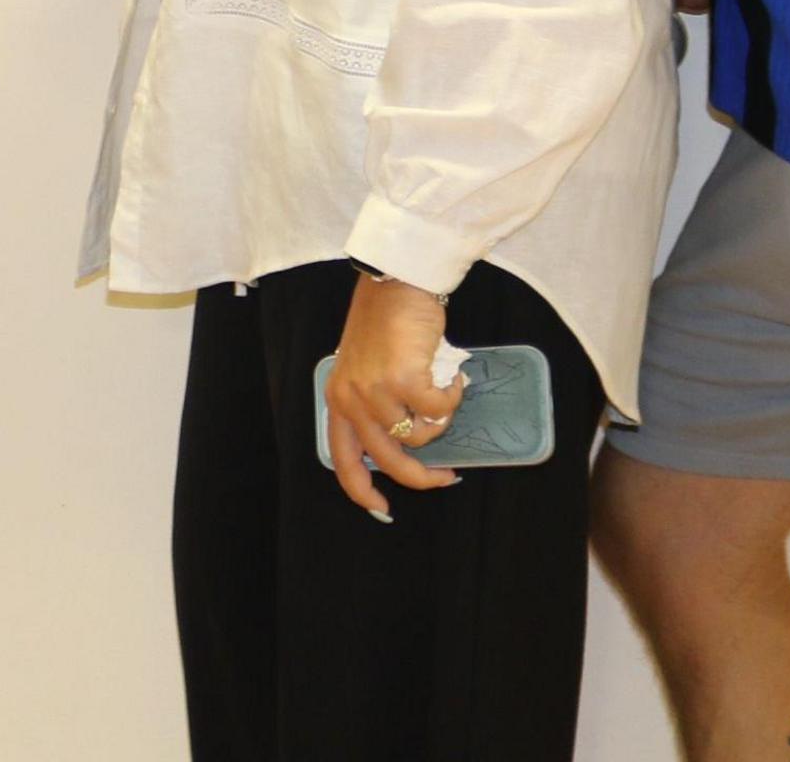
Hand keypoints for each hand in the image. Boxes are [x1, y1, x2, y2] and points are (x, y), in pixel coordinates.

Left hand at [322, 272, 468, 519]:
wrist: (396, 281)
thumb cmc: (386, 323)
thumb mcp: (365, 369)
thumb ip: (376, 404)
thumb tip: (408, 443)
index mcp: (337, 399)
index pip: (342, 459)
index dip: (361, 491)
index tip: (381, 508)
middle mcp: (351, 400)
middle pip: (389, 460)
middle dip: (422, 477)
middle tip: (446, 476)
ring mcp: (376, 391)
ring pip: (421, 436)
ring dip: (441, 421)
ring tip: (442, 391)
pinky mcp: (404, 380)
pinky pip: (440, 411)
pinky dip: (452, 397)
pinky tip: (450, 375)